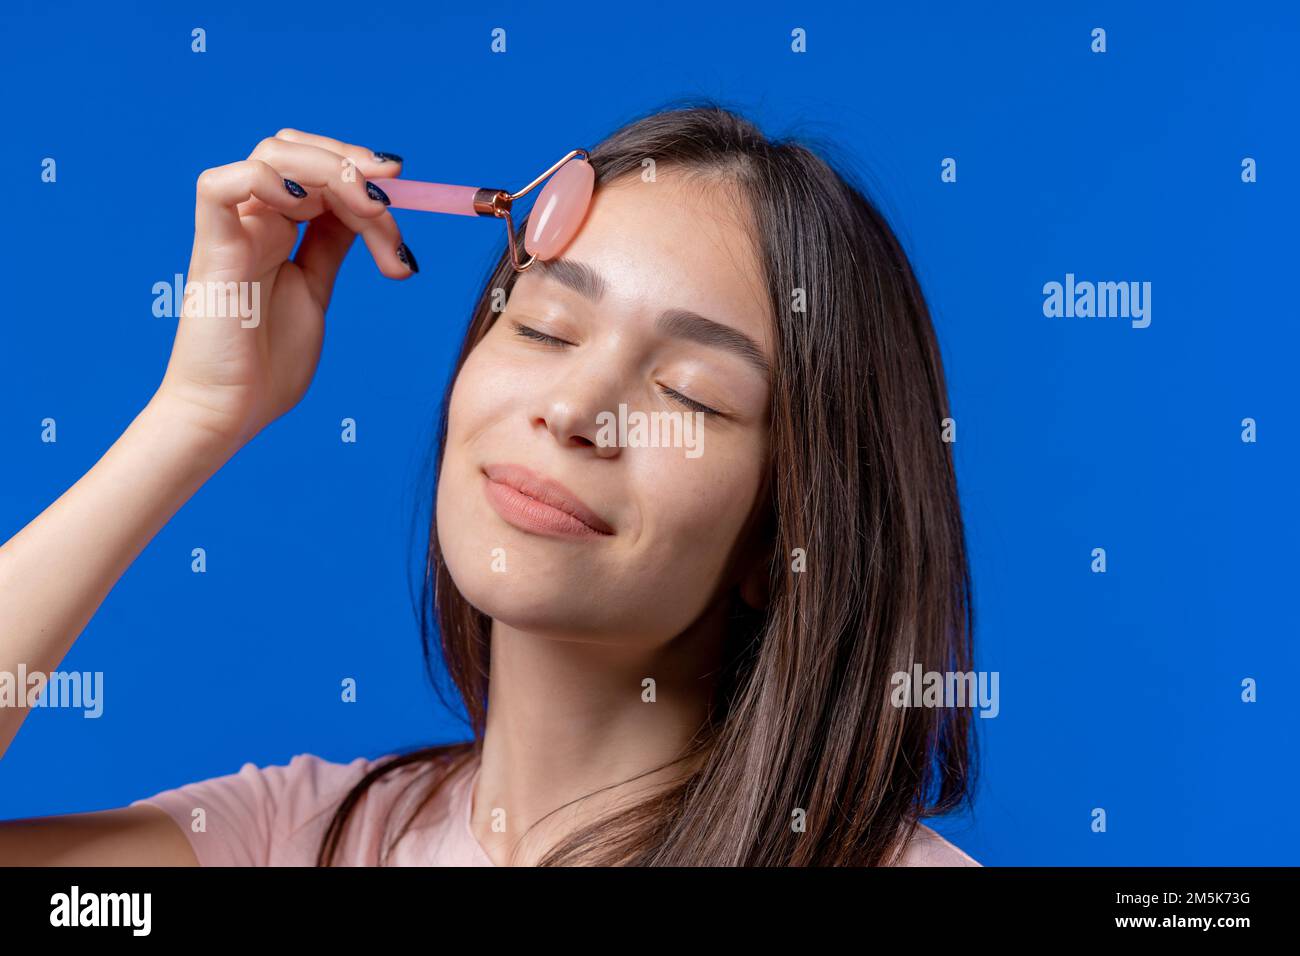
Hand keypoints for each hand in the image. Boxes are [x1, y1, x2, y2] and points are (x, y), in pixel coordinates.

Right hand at [154, 129, 416, 448]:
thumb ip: (332, 245)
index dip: (362, 172)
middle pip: (297, 150)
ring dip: (332, 172)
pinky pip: (220, 184)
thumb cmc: (268, 365)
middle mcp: (253, 221)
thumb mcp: (316, 290)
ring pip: (271, 155)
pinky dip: (267, 181)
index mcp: (277, 230)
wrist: (230, 412)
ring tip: (371, 213)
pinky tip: (305, 209)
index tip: (404, 195)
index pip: (319, 170)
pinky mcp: (211, 249)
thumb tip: (368, 209)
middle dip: (353, 165)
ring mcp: (231, 231)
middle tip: (391, 201)